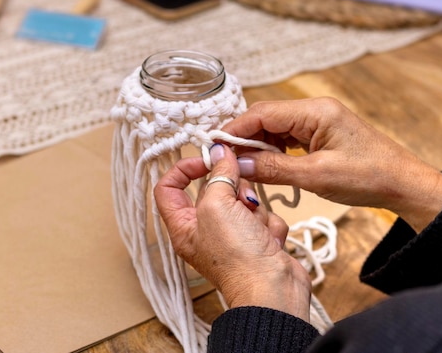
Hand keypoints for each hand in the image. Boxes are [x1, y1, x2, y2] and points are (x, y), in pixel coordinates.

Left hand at [154, 143, 311, 320]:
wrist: (273, 289)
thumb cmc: (236, 258)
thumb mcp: (217, 206)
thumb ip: (217, 175)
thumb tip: (220, 152)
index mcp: (183, 226)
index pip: (169, 188)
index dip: (184, 168)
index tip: (206, 159)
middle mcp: (204, 230)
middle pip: (215, 189)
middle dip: (233, 190)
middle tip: (239, 201)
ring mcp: (232, 235)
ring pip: (243, 200)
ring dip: (254, 210)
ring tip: (255, 230)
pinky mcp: (256, 240)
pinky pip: (263, 215)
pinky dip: (268, 225)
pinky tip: (268, 241)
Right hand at [222, 97, 441, 232]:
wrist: (404, 184)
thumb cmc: (369, 176)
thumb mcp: (316, 175)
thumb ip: (273, 169)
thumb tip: (237, 166)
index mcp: (315, 111)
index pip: (262, 113)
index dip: (235, 129)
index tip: (214, 147)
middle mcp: (314, 110)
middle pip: (265, 118)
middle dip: (243, 139)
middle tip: (226, 162)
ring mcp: (317, 121)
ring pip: (274, 129)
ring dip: (257, 147)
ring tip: (244, 168)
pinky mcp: (320, 134)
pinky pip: (287, 138)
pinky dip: (272, 151)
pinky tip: (265, 166)